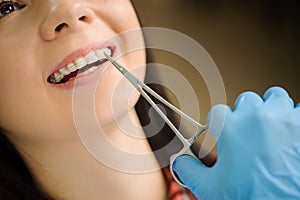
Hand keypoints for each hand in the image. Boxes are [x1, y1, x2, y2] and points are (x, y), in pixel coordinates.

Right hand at [173, 87, 299, 198]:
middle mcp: (256, 116)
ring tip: (271, 125)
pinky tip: (291, 132)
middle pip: (246, 100)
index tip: (223, 130)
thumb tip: (180, 161)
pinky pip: (299, 109)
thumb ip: (189, 170)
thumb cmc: (254, 197)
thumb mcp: (211, 188)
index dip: (219, 123)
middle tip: (249, 131)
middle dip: (245, 114)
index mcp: (230, 128)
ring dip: (271, 109)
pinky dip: (294, 117)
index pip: (218, 111)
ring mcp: (284, 117)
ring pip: (274, 97)